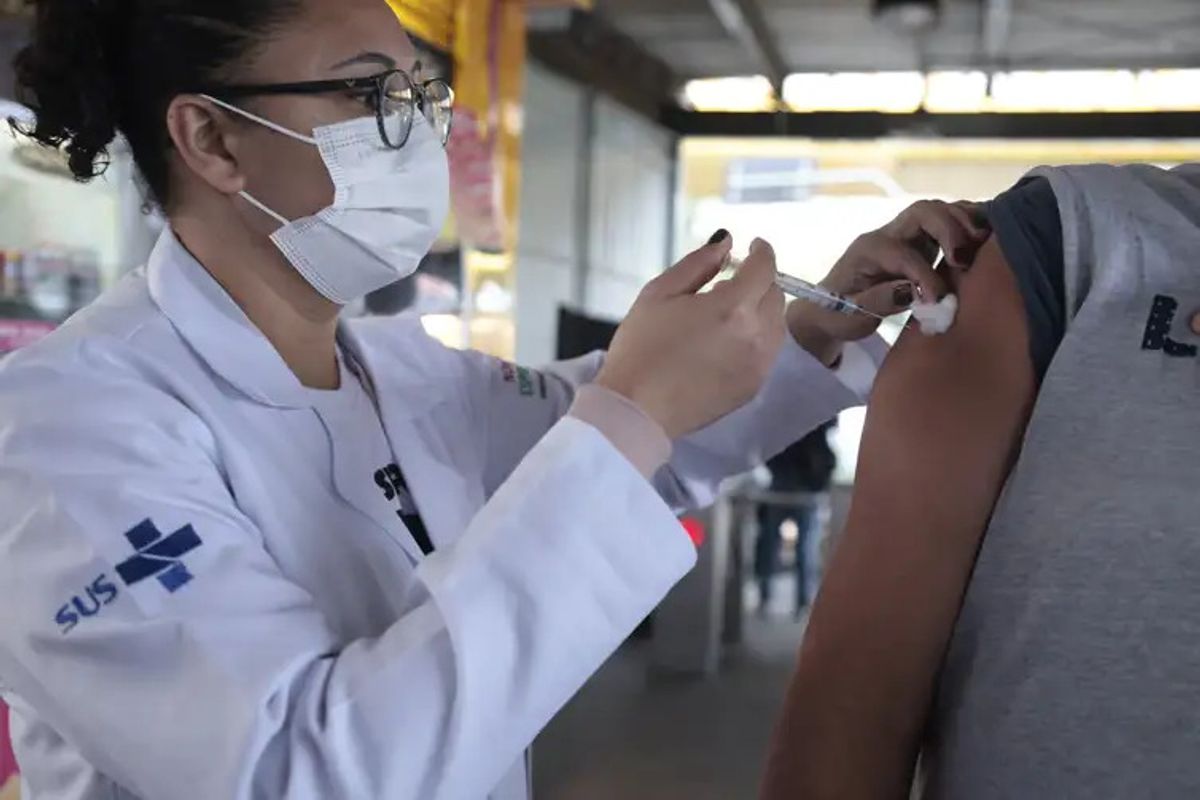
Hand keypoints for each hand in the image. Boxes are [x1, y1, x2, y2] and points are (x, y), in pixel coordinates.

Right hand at [596, 233, 786, 438]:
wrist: (636, 411)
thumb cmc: (640, 348)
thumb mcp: (659, 294)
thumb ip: (698, 263)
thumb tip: (727, 242)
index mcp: (733, 308)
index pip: (764, 269)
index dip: (762, 251)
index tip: (754, 246)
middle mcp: (757, 336)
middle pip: (775, 296)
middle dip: (759, 282)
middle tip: (730, 284)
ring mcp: (759, 365)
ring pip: (777, 325)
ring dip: (761, 311)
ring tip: (728, 315)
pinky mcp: (754, 387)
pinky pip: (768, 352)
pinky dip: (757, 338)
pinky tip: (727, 343)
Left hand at [789, 200, 990, 360]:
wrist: (829, 307)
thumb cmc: (837, 313)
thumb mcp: (849, 315)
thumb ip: (879, 300)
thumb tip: (911, 290)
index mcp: (867, 250)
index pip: (902, 253)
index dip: (924, 276)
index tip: (937, 301)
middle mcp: (887, 235)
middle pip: (922, 211)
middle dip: (949, 229)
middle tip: (965, 259)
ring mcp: (905, 235)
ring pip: (937, 210)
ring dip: (963, 222)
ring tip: (983, 245)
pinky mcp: (919, 241)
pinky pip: (946, 221)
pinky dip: (967, 223)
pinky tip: (985, 239)